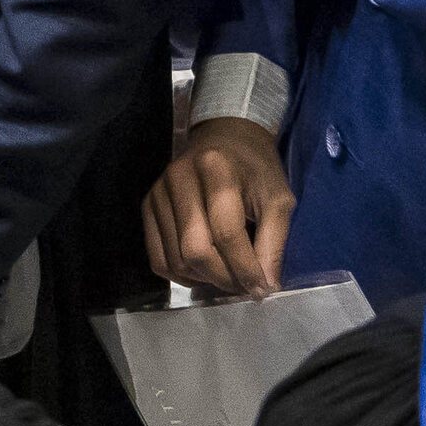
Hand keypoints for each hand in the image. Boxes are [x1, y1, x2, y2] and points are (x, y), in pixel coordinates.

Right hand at [144, 117, 294, 296]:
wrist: (226, 137)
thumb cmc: (256, 168)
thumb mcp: (278, 199)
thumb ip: (273, 243)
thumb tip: (264, 288)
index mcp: (217, 168)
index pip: (226, 232)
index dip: (245, 268)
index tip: (261, 289)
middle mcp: (180, 177)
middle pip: (194, 249)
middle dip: (223, 278)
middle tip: (244, 286)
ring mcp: (158, 192)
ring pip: (175, 259)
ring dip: (205, 280)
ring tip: (228, 276)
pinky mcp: (148, 205)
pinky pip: (158, 258)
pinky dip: (181, 276)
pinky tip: (203, 272)